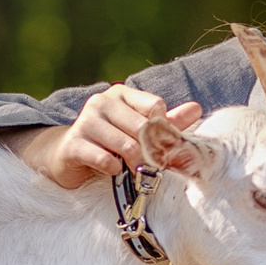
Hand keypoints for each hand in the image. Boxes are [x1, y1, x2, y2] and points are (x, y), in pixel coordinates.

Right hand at [21, 85, 202, 189]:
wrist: (68, 156)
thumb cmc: (111, 142)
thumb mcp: (139, 129)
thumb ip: (167, 121)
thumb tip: (197, 108)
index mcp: (121, 94)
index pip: (155, 107)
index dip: (162, 130)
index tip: (159, 146)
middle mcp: (101, 102)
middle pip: (143, 128)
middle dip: (151, 151)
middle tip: (152, 165)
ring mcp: (85, 121)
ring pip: (127, 145)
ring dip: (135, 163)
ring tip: (133, 169)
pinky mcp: (73, 144)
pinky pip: (105, 159)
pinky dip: (114, 169)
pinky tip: (113, 170)